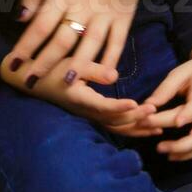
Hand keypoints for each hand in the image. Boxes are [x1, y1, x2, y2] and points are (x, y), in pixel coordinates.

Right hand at [0, 53, 159, 137]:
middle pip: (115, 121)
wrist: (32, 80)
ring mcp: (90, 115)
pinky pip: (115, 126)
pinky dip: (132, 129)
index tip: (138, 104)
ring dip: (137, 128)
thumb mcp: (70, 62)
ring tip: (159, 125)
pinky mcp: (93, 114)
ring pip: (117, 128)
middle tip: (156, 111)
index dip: (121, 107)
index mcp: (80, 98)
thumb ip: (92, 69)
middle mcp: (86, 111)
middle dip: (136, 118)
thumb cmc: (51, 67)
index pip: (104, 107)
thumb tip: (115, 75)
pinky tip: (147, 127)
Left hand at [3, 0, 143, 85]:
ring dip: (79, 65)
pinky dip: (110, 60)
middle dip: (46, 62)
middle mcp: (83, 5)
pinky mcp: (124, 18)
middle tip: (31, 81)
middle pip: (63, 39)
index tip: (13, 64)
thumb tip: (20, 18)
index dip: (26, 46)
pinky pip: (117, 42)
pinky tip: (103, 75)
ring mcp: (105, 13)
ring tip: (67, 83)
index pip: (41, 25)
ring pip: (91, 43)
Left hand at [139, 37, 191, 160]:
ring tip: (162, 152)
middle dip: (177, 144)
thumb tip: (147, 105)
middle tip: (157, 146)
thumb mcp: (180, 73)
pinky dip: (188, 154)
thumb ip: (165, 89)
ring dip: (181, 152)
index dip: (184, 117)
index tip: (172, 125)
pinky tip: (173, 155)